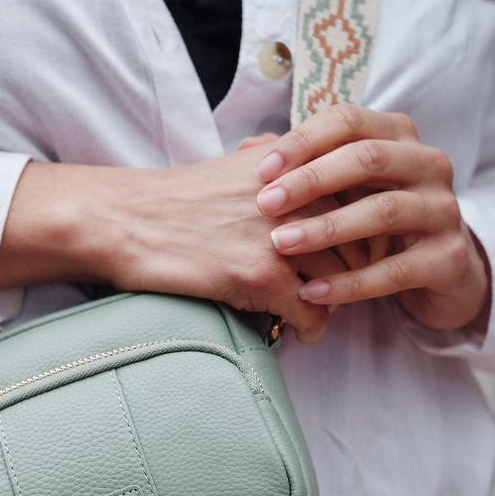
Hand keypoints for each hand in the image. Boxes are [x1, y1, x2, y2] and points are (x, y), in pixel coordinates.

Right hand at [96, 142, 356, 342]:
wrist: (124, 220)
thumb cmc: (172, 198)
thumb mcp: (235, 168)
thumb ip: (279, 169)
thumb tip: (305, 174)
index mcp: (292, 164)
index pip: (364, 193)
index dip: (370, 224)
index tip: (363, 246)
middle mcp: (295, 194)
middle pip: (363, 237)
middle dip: (361, 267)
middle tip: (348, 287)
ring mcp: (281, 235)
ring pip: (344, 278)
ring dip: (338, 300)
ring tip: (322, 310)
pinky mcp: (261, 275)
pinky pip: (313, 312)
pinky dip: (311, 328)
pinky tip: (300, 332)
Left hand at [252, 104, 490, 334]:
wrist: (442, 269)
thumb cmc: (377, 218)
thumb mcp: (345, 186)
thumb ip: (302, 164)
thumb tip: (246, 148)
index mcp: (399, 136)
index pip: (349, 121)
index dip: (303, 141)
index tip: (261, 171)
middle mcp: (428, 164)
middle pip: (368, 158)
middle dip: (311, 180)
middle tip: (265, 205)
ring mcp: (443, 210)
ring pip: (383, 211)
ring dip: (327, 228)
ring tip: (282, 244)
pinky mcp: (448, 258)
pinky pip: (395, 271)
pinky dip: (350, 282)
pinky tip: (310, 291)